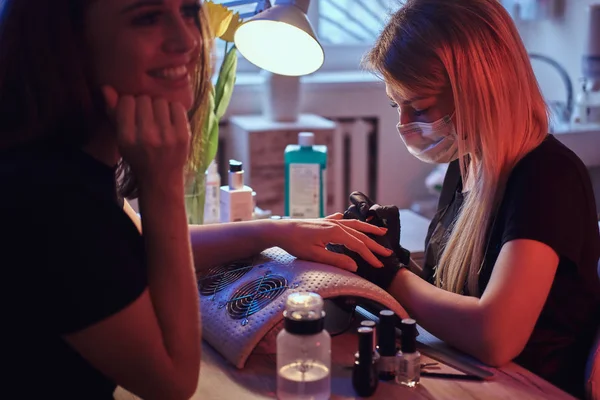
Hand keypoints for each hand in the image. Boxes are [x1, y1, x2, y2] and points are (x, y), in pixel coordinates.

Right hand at [102, 86, 189, 186]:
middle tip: (146, 115)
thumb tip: (106, 88)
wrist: (162, 178)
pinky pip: (177, 107)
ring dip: (159, 105)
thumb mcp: (121, 139)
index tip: (132, 111)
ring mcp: (167, 136)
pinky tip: (170, 119)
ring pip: (160, 101)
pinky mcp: (183, 136)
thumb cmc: (138, 156)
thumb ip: (114, 114)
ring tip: (158, 117)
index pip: (127, 102)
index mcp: (127, 138)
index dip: (128, 103)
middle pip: (144, 99)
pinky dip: (173, 109)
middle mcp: (147, 136)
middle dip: (144, 104)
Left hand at [273, 215, 393, 271]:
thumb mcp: (315, 255)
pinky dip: (350, 221)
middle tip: (388, 253)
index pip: (358, 245)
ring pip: (354, 224)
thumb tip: (355, 266)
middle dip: (375, 244)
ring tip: (381, 231)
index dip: (370, 256)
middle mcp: (335, 224)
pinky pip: (342, 219)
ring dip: (368, 228)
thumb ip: (336, 260)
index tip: (379, 265)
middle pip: (360, 234)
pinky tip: (351, 220)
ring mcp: (330, 221)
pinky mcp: (323, 221)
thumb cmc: (295, 243)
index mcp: (335, 232)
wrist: (280, 230)